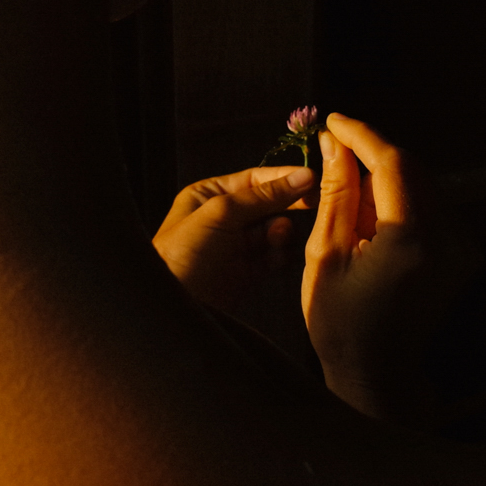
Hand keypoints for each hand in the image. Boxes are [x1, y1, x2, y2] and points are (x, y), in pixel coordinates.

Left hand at [154, 165, 315, 309]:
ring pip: (273, 230)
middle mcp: (222, 219)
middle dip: (287, 205)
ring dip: (282, 232)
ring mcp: (235, 246)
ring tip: (277, 239)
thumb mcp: (221, 214)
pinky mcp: (245, 273)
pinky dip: (281, 255)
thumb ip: (263, 196)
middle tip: (313, 204)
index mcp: (208, 196)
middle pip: (268, 204)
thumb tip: (302, 176)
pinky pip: (273, 257)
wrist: (173, 309)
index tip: (313, 180)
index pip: (254, 179)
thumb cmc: (183, 254)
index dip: (284, 178)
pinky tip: (281, 256)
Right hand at [301, 114, 475, 423]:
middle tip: (333, 146)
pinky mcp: (463, 254)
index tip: (332, 122)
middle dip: (372, 152)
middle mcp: (450, 238)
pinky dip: (398, 198)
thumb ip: (336, 194)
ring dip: (384, 174)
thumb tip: (334, 144)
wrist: (378, 373)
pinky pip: (429, 207)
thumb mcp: (324, 254)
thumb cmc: (340, 322)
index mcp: (413, 240)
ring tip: (344, 181)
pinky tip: (368, 210)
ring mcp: (463, 247)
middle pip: (412, 169)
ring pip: (422, 185)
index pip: (393, 163)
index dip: (361, 136)